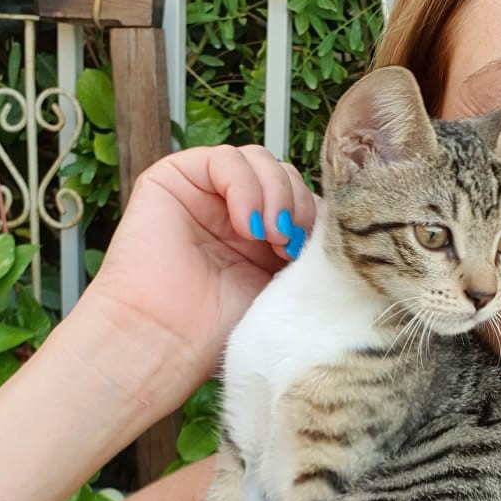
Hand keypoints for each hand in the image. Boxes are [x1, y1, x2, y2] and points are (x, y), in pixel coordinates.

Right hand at [66, 144, 316, 416]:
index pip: (302, 197)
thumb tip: (335, 215)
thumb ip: (306, 245)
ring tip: (268, 236)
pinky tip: (244, 223)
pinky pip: (223, 158)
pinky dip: (243, 185)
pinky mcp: (173, 179)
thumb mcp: (282, 283)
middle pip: (284, 174)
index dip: (316, 214)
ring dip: (275, 193)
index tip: (315, 251)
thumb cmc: (217, 328)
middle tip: (289, 244)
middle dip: (297, 203)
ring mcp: (205, 193)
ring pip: (259, 160)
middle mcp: (234, 209)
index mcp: (262, 234)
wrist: (164, 341)